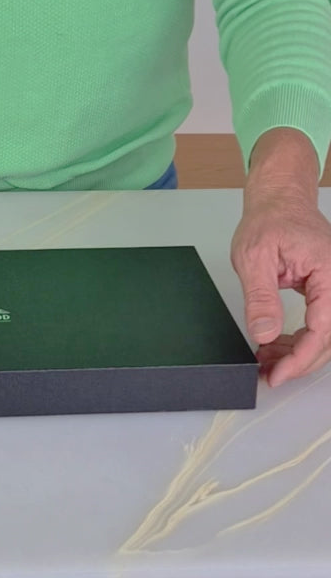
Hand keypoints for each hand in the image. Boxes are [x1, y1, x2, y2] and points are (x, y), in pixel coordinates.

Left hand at [231, 191, 330, 386]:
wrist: (279, 202)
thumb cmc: (269, 221)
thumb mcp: (254, 258)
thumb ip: (261, 297)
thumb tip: (264, 334)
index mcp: (329, 272)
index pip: (322, 327)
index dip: (301, 356)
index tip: (278, 374)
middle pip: (329, 337)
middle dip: (299, 361)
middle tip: (269, 375)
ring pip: (325, 334)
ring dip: (298, 353)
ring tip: (266, 362)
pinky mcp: (327, 292)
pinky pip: (319, 323)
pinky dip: (298, 339)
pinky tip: (274, 346)